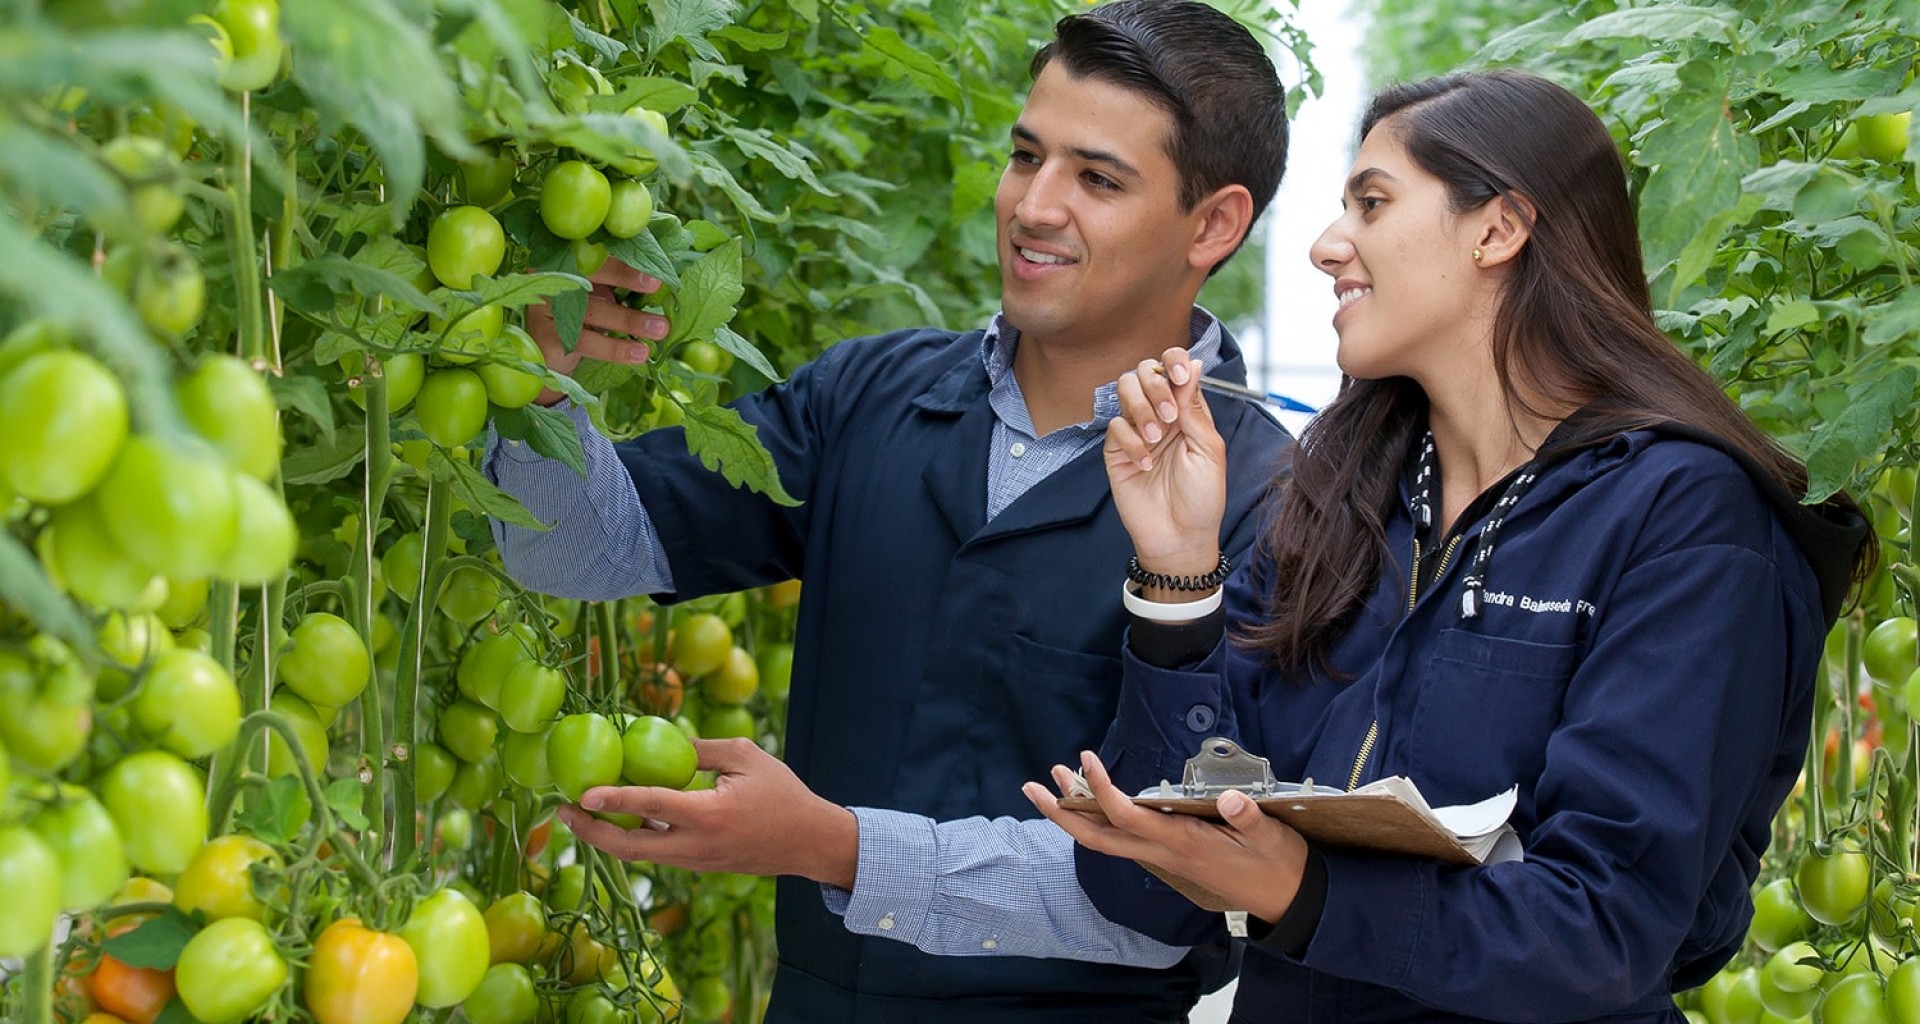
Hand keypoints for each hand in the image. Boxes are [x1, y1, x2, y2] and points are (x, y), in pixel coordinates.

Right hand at [527, 257, 671, 405]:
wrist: (553, 357)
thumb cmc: (584, 318)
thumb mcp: (602, 296)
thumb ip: (621, 282)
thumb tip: (661, 276)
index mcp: (566, 261)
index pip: (595, 252)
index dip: (623, 257)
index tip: (651, 266)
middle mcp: (550, 278)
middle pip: (588, 272)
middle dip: (624, 277)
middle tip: (655, 286)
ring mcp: (543, 306)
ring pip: (591, 311)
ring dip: (629, 320)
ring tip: (660, 329)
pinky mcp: (544, 335)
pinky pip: (585, 341)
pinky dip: (615, 348)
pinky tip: (639, 353)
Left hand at [556, 738, 859, 887]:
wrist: (808, 842)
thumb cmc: (782, 793)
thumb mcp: (746, 757)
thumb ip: (701, 750)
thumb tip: (661, 742)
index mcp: (710, 814)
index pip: (652, 806)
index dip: (615, 798)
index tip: (583, 794)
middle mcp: (696, 845)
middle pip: (630, 847)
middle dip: (591, 832)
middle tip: (563, 811)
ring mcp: (696, 862)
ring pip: (640, 854)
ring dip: (607, 837)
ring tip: (580, 816)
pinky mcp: (698, 866)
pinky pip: (658, 853)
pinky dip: (634, 839)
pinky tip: (620, 819)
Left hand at [1024, 750, 1306, 922]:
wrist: (1287, 898)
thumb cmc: (1277, 863)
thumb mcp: (1270, 836)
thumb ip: (1247, 818)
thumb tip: (1233, 802)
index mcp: (1181, 843)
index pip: (1127, 817)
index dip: (1102, 791)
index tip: (1086, 758)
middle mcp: (1163, 853)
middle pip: (1098, 837)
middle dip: (1062, 813)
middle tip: (1032, 786)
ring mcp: (1164, 857)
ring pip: (1108, 838)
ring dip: (1077, 813)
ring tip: (1056, 781)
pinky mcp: (1171, 857)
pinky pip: (1125, 840)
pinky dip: (1102, 819)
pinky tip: (1096, 802)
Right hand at [1105, 347, 1226, 581]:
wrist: (1180, 538)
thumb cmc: (1202, 498)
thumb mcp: (1209, 450)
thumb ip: (1196, 407)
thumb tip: (1195, 364)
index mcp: (1187, 411)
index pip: (1174, 369)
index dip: (1174, 362)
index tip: (1180, 375)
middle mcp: (1160, 415)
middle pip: (1144, 372)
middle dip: (1155, 386)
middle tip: (1170, 417)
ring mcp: (1136, 431)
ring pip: (1124, 390)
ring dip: (1141, 409)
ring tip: (1156, 439)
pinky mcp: (1116, 451)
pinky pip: (1114, 427)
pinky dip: (1131, 442)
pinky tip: (1145, 464)